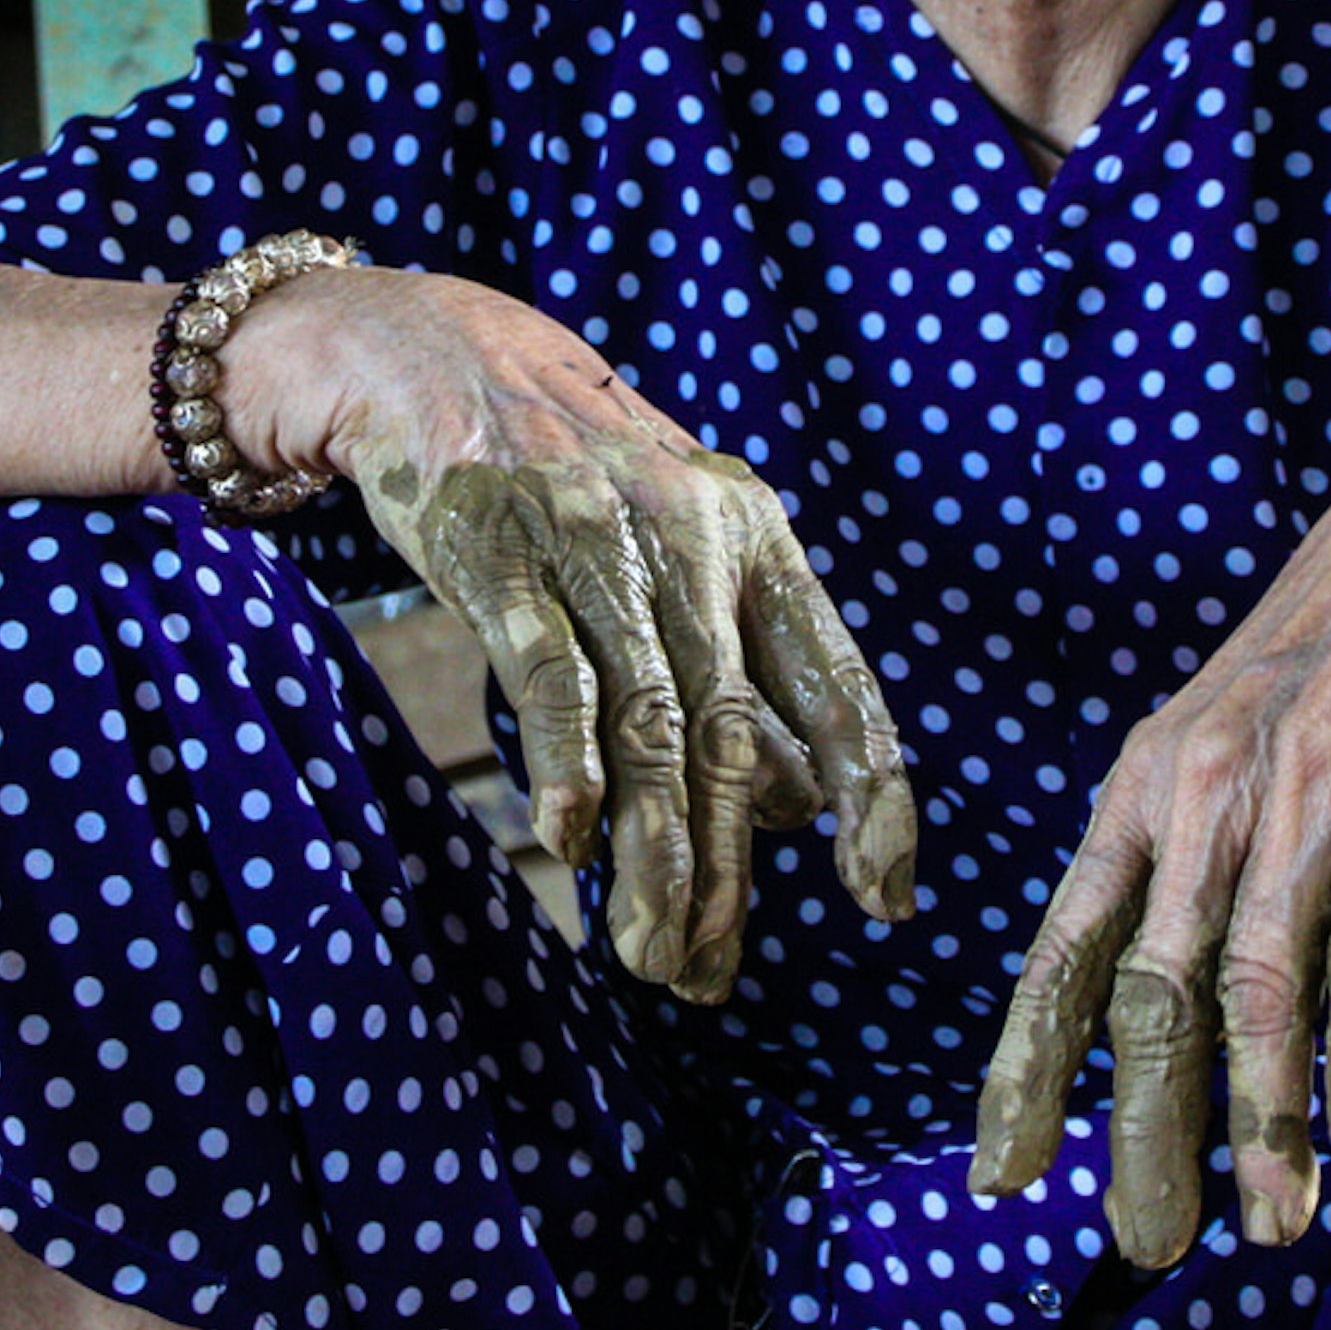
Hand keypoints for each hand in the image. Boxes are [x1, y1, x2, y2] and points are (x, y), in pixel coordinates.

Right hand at [249, 267, 917, 1000]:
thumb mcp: (686, 552)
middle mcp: (693, 537)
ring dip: (655, 852)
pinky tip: (576, 846)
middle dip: (731, 869)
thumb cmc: (578, 481)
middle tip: (713, 973)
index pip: (840, 684)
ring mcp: (595, 541)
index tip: (887, 897)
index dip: (874, 795)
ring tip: (653, 952)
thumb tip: (808, 806)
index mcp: (757, 540)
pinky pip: (551, 675)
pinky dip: (571, 765)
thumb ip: (749, 672)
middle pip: (734, 732)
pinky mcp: (500, 551)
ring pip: (650, 723)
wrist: (443, 356)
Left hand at [967, 392, 1330, 1262]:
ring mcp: (1313, 786)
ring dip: (1260, 1122)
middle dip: (1143, 1132)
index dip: (1029, 1067)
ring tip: (1268, 1226)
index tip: (1001, 1174)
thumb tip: (1179, 998)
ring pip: (1258, 989)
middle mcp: (1213, 784)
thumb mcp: (1248, 731)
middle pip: (1151, 991)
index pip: (1068, 944)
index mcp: (1156, 775)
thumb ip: (1207, 849)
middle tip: (1148, 1242)